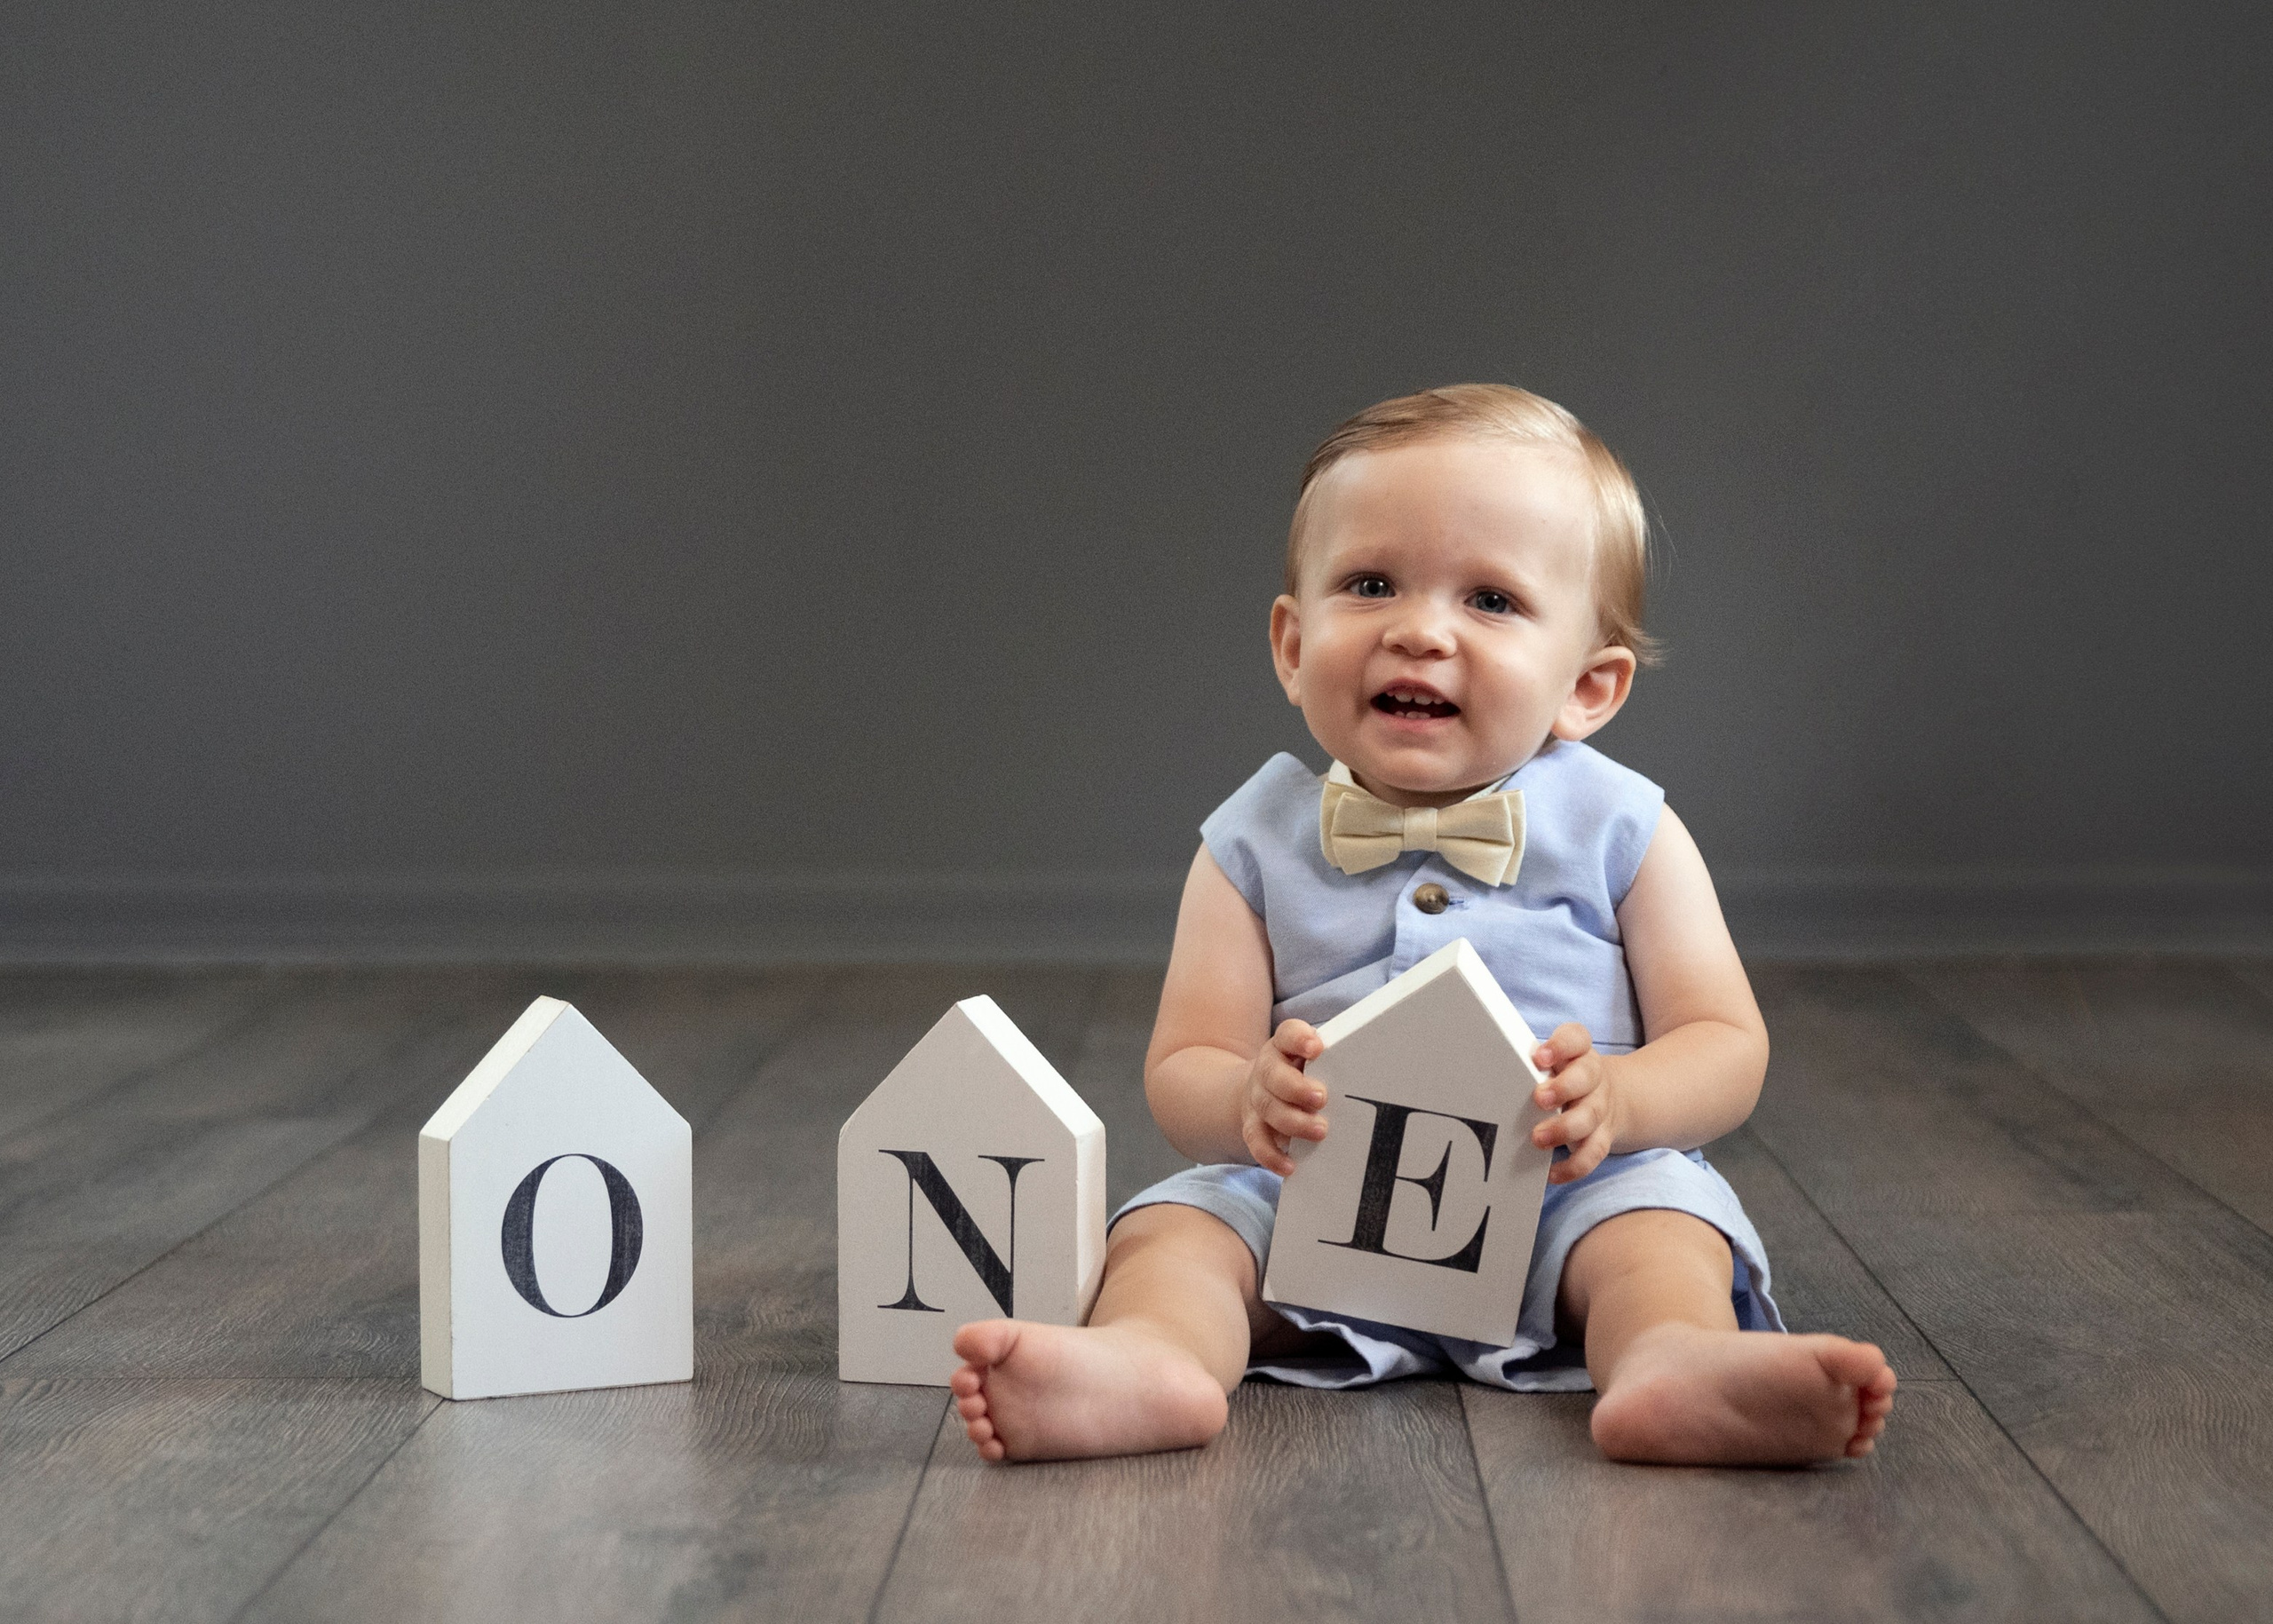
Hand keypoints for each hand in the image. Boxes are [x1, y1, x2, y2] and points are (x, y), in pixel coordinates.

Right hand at [1241, 1019, 1326, 1174]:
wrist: (1261, 1088)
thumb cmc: (1301, 1073)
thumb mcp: (1312, 1060)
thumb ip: (1334, 1062)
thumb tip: (1377, 1076)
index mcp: (1283, 1047)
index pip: (1287, 1034)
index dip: (1299, 1039)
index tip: (1316, 1048)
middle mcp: (1267, 1070)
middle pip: (1273, 1075)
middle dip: (1296, 1088)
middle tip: (1322, 1098)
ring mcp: (1257, 1098)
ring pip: (1267, 1107)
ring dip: (1293, 1121)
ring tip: (1320, 1131)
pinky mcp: (1252, 1124)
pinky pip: (1256, 1141)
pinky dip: (1272, 1155)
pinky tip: (1290, 1165)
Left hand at [1530, 1023, 1621, 1183]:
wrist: (1614, 1097)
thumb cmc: (1564, 1077)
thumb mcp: (1553, 1062)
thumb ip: (1526, 1063)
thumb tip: (1476, 1067)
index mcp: (1577, 1053)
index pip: (1577, 1038)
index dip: (1561, 1046)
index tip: (1540, 1057)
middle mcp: (1593, 1077)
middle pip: (1587, 1077)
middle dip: (1563, 1088)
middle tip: (1538, 1099)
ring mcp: (1600, 1107)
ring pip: (1591, 1116)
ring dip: (1565, 1129)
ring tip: (1538, 1139)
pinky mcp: (1603, 1136)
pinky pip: (1593, 1152)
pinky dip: (1573, 1166)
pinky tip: (1551, 1173)